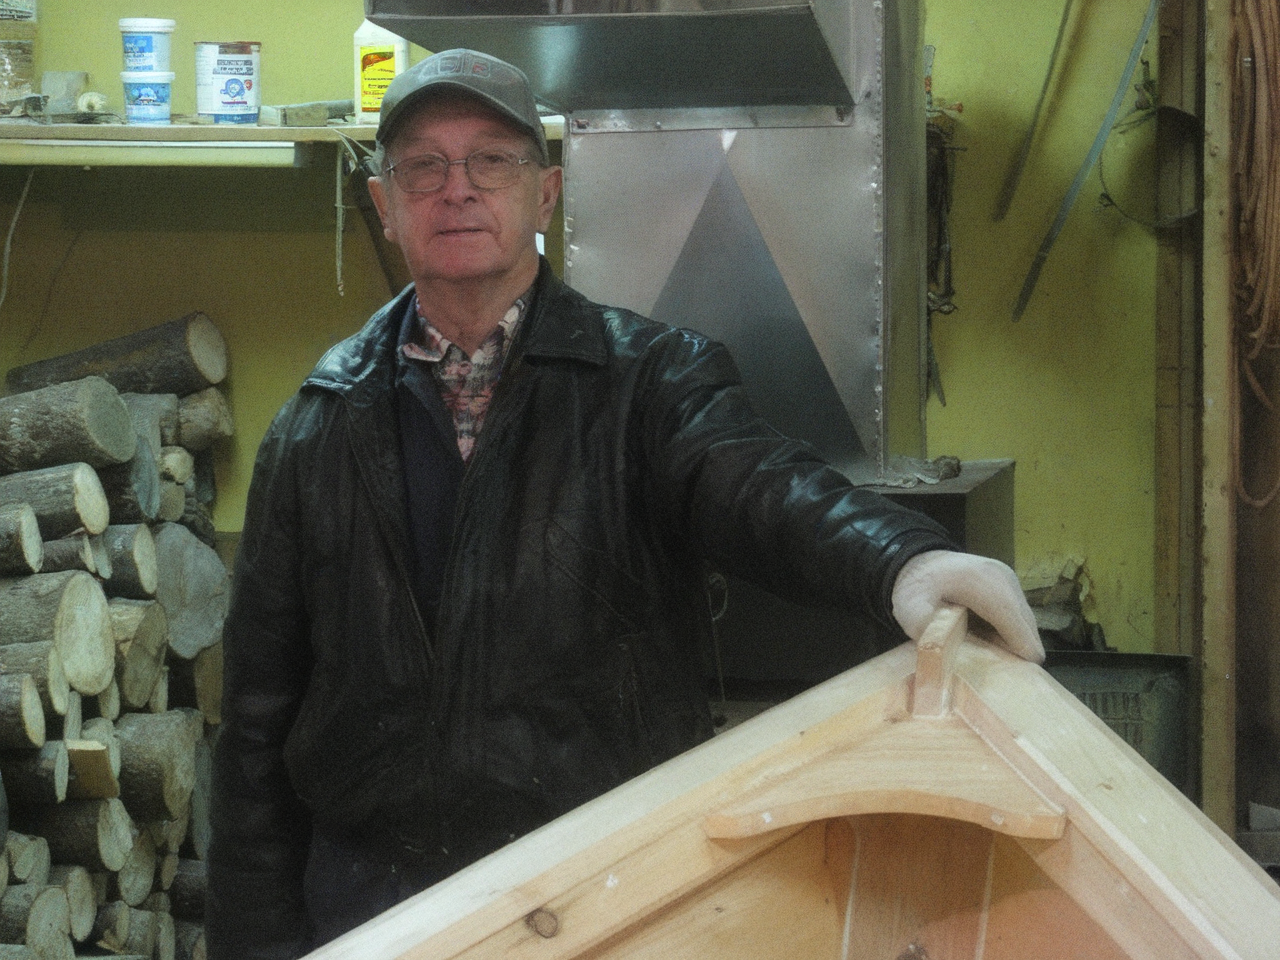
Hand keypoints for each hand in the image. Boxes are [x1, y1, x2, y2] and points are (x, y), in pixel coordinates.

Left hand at [891, 550, 1044, 662]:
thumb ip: (927, 633)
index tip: (1007, 682)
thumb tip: (942, 658)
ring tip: (987, 658)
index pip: (1020, 631)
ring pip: (1025, 624)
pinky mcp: (1008, 583)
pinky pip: (1017, 616)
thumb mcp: (910, 610)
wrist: (915, 559)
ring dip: (1011, 643)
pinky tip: (984, 639)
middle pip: (1028, 630)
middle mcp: (1006, 580)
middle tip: (992, 673)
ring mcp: (1010, 580)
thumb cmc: (914, 586)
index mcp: (988, 586)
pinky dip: (1006, 631)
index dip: (1018, 660)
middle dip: (1016, 654)